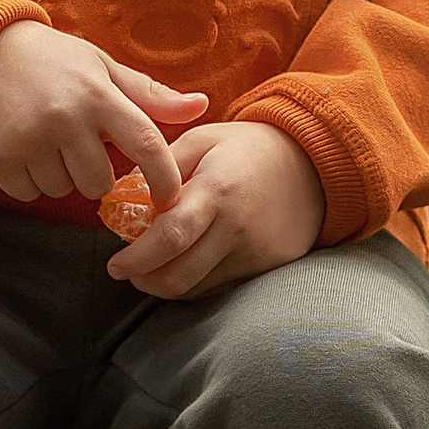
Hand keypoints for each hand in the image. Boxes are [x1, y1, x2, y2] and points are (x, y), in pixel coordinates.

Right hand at [0, 19, 204, 210]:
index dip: (164, 178)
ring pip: (62, 191)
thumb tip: (202, 106)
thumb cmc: (55, 62)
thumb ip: (150, 95)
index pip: (145, 144)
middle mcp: (63, 117)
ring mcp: (27, 139)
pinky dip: (29, 180)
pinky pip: (28, 193)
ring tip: (47, 142)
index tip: (170, 199)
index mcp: (97, 93)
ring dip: (60, 176)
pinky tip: (23, 149)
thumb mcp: (103, 68)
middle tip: (78, 145)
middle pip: (99, 183)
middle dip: (94, 174)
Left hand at [104, 116, 325, 299]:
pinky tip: (188, 263)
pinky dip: (196, 282)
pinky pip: (220, 287)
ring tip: (156, 265)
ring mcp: (254, 252)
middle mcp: (235, 228)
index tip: (115, 265)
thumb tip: (124, 196)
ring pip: (197, 288)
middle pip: (179, 276)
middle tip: (130, 271)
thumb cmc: (248, 148)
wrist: (313, 163)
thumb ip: (162, 167)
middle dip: (146, 281)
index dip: (136, 258)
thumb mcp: (203, 139)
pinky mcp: (267, 266)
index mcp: (215, 191)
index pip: (169, 237)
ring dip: (168, 284)